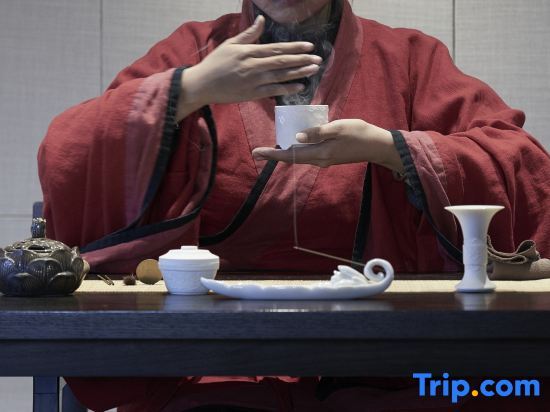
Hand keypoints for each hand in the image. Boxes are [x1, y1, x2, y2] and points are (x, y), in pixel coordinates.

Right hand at [177, 15, 321, 119]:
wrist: (203, 84)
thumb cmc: (216, 63)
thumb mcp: (230, 44)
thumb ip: (248, 34)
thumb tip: (261, 19)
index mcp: (250, 52)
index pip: (277, 48)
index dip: (294, 47)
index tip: (309, 46)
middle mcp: (254, 66)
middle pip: (282, 62)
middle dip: (302, 59)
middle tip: (318, 58)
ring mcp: (254, 81)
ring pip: (281, 76)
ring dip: (299, 73)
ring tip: (313, 69)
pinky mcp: (252, 94)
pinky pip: (273, 91)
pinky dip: (287, 89)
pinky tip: (300, 86)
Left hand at [252, 119, 403, 172]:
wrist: (377, 146)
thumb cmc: (359, 133)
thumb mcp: (338, 128)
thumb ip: (317, 132)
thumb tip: (297, 137)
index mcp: (319, 154)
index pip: (290, 156)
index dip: (272, 154)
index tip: (257, 153)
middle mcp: (319, 160)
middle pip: (292, 158)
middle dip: (274, 155)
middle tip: (258, 152)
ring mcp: (324, 159)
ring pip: (300, 157)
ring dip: (285, 153)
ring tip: (271, 148)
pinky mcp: (329, 156)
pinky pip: (308, 154)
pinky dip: (298, 149)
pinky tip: (294, 142)